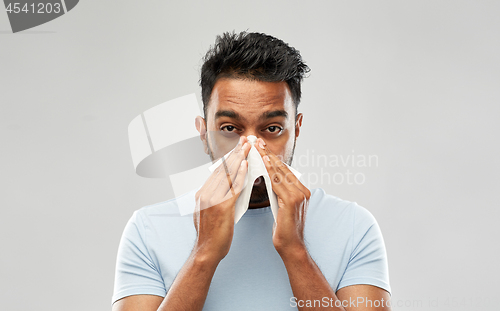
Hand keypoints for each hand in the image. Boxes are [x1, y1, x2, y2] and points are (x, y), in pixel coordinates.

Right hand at [193, 136, 250, 263]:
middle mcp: (205, 193)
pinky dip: (240, 174)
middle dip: (235, 153)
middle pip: (222, 169)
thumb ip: (214, 198)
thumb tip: (222, 189)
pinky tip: (246, 165)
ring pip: (228, 174)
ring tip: (248, 147)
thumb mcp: (208, 212)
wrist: (207, 251)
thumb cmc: (211, 234)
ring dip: (239, 159)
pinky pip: (233, 187)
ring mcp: (212, 199)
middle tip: (244, 141)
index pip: (218, 171)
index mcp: (202, 193)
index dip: (229, 158)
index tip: (238, 148)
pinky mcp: (221, 207)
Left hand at [255, 138, 310, 257]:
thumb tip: (269, 178)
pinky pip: (278, 182)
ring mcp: (299, 195)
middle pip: (282, 168)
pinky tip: (264, 162)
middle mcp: (302, 190)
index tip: (262, 147)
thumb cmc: (284, 229)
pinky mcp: (292, 201)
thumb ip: (278, 192)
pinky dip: (270, 171)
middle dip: (269, 153)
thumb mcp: (281, 206)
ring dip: (268, 158)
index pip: (284, 170)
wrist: (291, 246)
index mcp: (300, 191)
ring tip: (258, 147)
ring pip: (280, 173)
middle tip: (257, 141)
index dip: (272, 157)